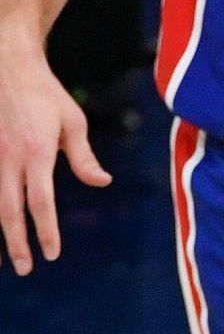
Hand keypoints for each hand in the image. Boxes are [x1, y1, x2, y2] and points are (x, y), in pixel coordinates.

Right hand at [0, 44, 111, 274]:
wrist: (7, 64)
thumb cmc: (45, 93)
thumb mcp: (73, 122)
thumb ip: (83, 157)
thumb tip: (102, 183)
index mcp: (35, 152)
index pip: (41, 202)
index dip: (46, 230)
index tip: (52, 253)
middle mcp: (8, 157)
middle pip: (9, 210)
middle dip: (15, 242)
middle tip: (25, 268)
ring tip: (4, 259)